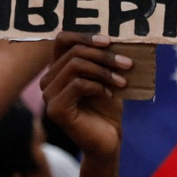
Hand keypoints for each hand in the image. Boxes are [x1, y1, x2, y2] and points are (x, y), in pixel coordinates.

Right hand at [40, 31, 130, 160]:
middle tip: (128, 64)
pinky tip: (110, 95)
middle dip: (104, 55)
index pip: (62, 39)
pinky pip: (78, 85)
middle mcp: (48, 80)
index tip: (109, 42)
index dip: (84, 36)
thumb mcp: (106, 77)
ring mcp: (49, 96)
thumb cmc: (107, 108)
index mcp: (58, 69)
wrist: (108, 140)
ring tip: (122, 81)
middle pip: (73, 52)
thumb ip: (102, 58)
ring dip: (104, 71)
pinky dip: (99, 87)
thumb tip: (115, 36)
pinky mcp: (56, 110)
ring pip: (75, 66)